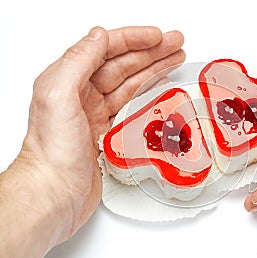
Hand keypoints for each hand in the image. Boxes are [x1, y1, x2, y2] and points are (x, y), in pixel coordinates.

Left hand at [20, 26, 184, 241]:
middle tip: (175, 44)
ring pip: (130, 84)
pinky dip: (148, 95)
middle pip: (123, 65)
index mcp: (69, 80)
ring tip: (174, 60)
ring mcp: (96, 113)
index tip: (157, 36)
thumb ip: (77, 61)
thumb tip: (99, 36)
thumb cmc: (52, 151)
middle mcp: (82, 94)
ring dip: (153, 69)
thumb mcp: (58, 95)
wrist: (54, 192)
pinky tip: (159, 89)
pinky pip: (132, 106)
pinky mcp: (108, 132)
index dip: (134, 39)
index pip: (106, 49)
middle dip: (151, 52)